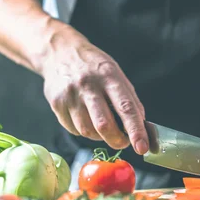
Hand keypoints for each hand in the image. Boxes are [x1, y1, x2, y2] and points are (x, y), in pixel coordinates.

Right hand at [40, 27, 148, 153]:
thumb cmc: (94, 67)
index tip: (143, 147)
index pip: (126, 108)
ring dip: (100, 136)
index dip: (136, 130)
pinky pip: (74, 130)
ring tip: (103, 125)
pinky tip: (86, 119)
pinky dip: (84, 131)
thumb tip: (141, 128)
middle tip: (123, 142)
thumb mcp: (116, 75)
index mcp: (109, 77)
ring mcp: (70, 95)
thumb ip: (129, 101)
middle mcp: (88, 86)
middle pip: (104, 125)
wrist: (59, 52)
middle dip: (117, 140)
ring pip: (87, 131)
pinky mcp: (56, 104)